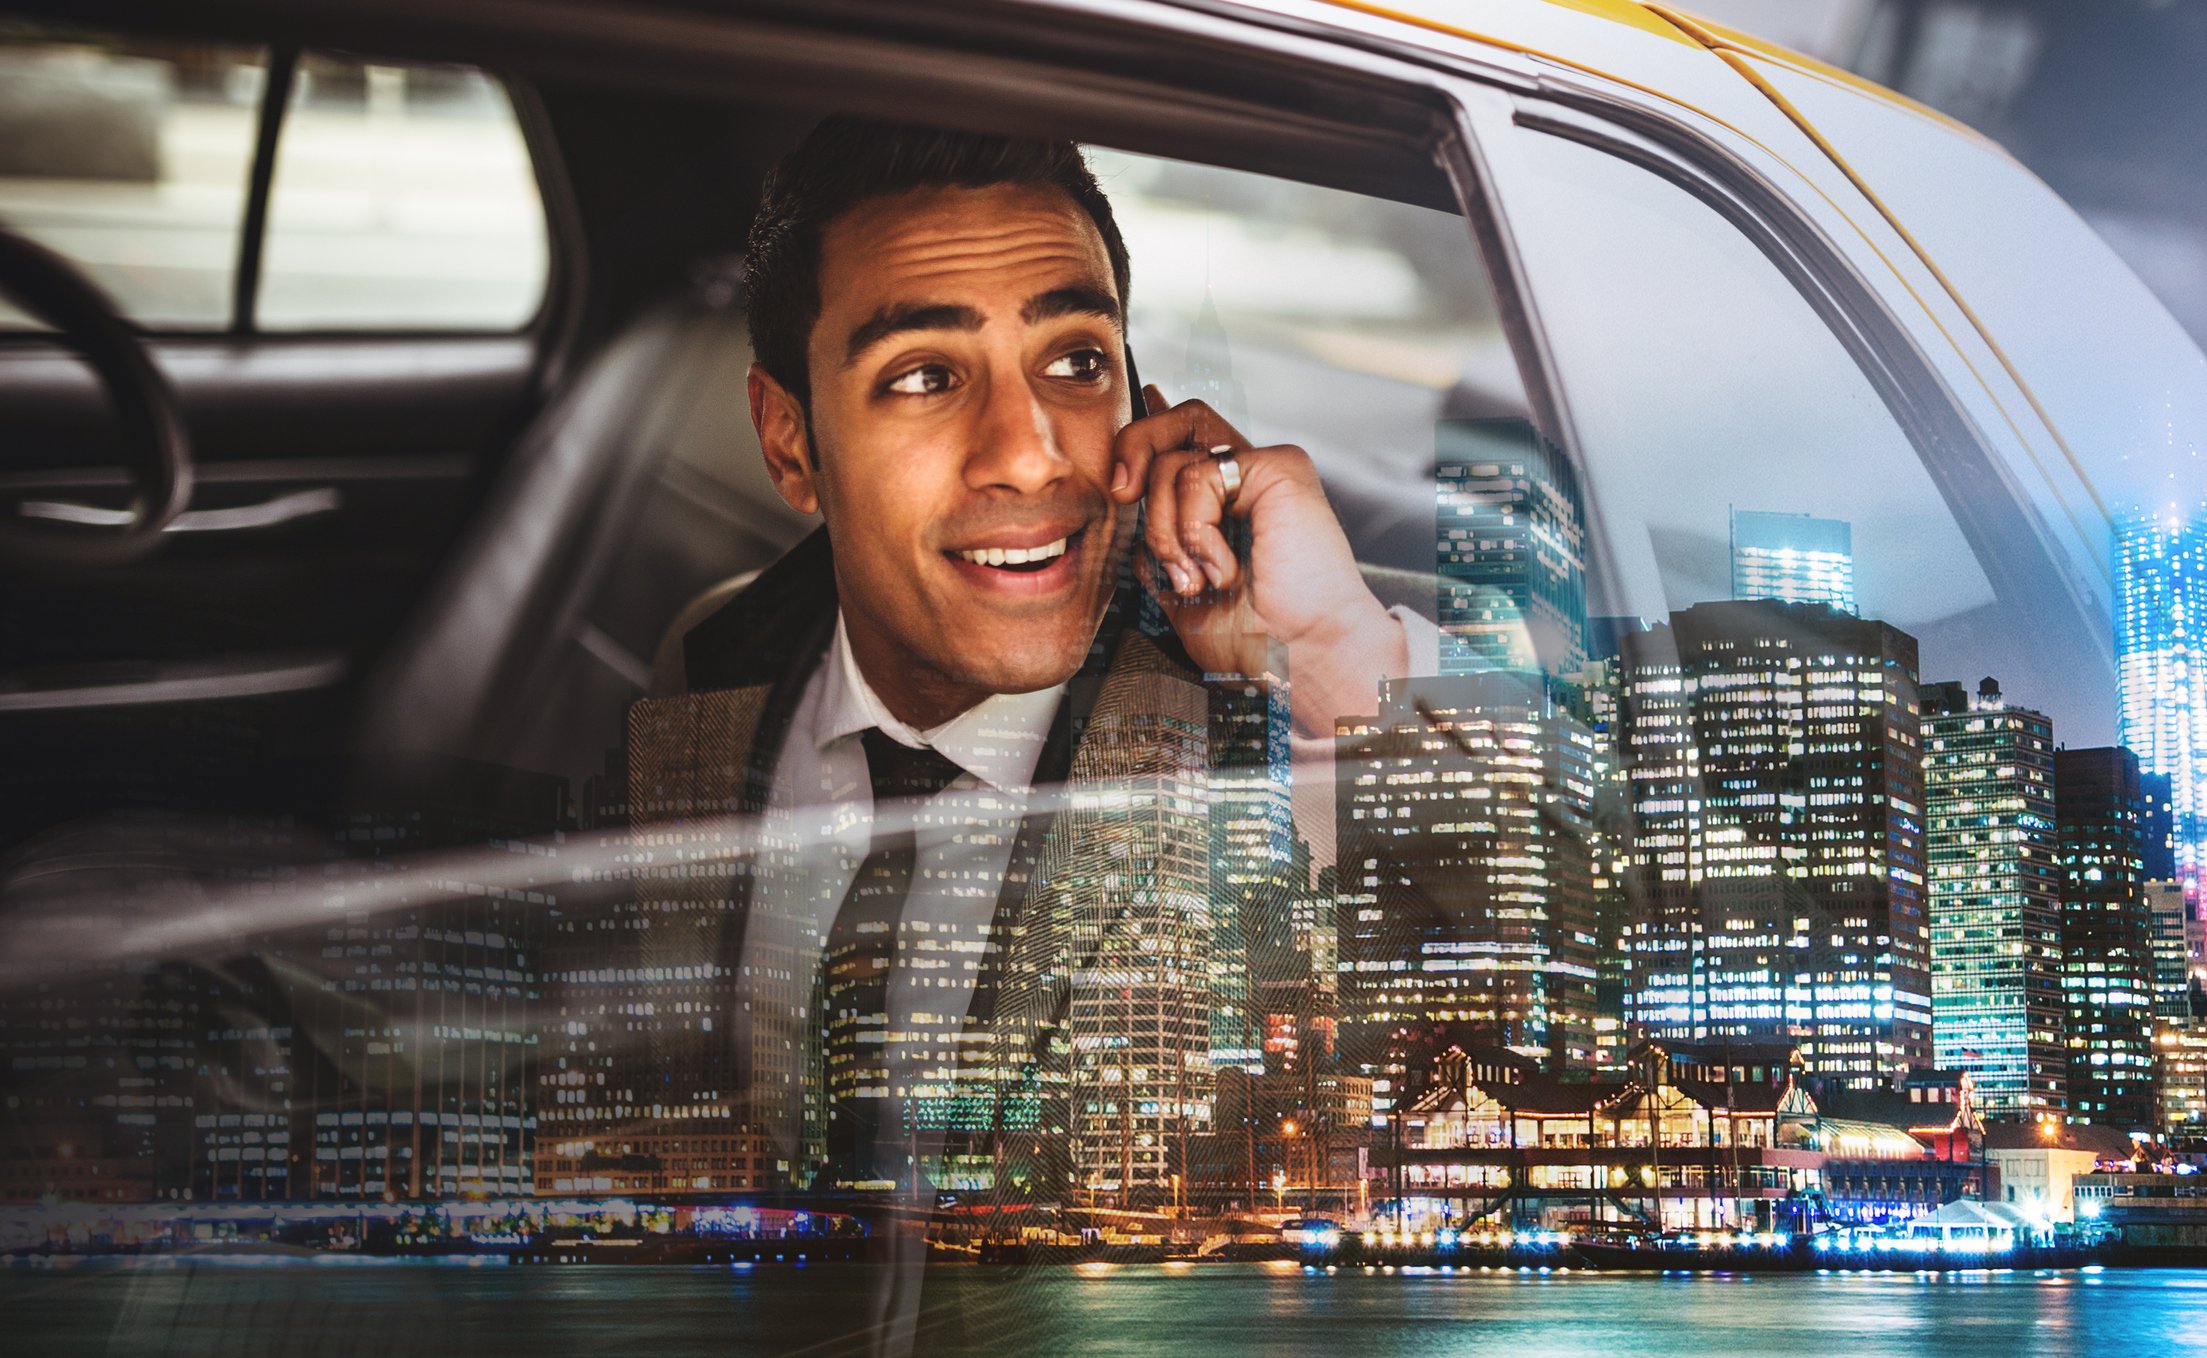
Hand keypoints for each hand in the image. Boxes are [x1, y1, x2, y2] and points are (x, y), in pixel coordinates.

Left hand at [1111, 385, 1407, 734]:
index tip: (1120, 485)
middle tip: (1122, 495)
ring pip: (1173, 460)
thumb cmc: (1253, 638)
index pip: (1180, 440)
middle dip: (1134, 450)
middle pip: (1175, 421)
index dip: (1141, 439)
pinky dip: (1195, 531)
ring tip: (1196, 579)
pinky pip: (1200, 476)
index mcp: (1227, 500)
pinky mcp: (1278, 467)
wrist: (1298, 658)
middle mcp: (1247, 477)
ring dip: (1165, 530)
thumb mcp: (1177, 588)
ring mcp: (1263, 470)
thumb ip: (1156, 538)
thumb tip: (1126, 493)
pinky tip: (1225, 570)